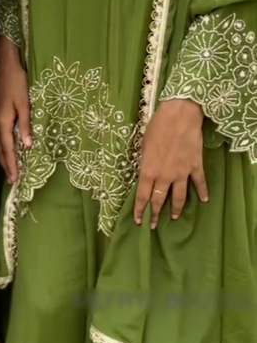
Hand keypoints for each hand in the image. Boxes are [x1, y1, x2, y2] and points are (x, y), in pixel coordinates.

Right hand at [0, 36, 30, 184]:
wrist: (3, 64)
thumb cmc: (17, 82)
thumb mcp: (24, 104)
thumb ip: (25, 125)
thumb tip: (27, 146)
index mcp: (2, 121)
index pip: (7, 148)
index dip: (11, 164)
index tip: (15, 179)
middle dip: (5, 164)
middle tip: (11, 180)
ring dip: (1, 156)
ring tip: (6, 169)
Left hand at [134, 98, 208, 228]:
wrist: (180, 116)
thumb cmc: (157, 127)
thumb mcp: (143, 145)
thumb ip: (144, 162)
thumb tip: (144, 172)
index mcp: (148, 170)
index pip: (142, 196)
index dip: (139, 210)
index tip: (138, 221)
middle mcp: (164, 176)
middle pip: (159, 200)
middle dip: (155, 214)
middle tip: (153, 225)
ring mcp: (181, 173)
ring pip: (179, 197)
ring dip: (176, 209)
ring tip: (173, 217)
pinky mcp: (195, 166)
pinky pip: (199, 183)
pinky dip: (203, 192)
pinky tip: (205, 200)